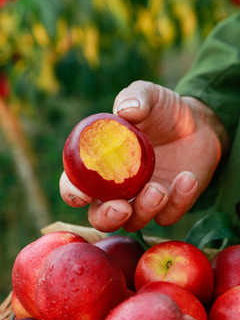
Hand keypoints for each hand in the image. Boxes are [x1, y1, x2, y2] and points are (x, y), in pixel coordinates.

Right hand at [60, 80, 227, 231]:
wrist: (199, 123)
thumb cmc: (164, 110)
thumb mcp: (150, 97)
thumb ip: (136, 98)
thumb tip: (125, 109)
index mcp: (102, 163)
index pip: (77, 184)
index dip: (73, 192)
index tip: (81, 194)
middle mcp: (118, 188)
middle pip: (101, 216)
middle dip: (107, 217)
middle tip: (121, 207)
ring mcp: (144, 199)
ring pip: (134, 222)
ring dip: (144, 210)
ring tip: (159, 189)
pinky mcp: (171, 205)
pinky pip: (169, 215)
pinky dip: (178, 201)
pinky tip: (187, 178)